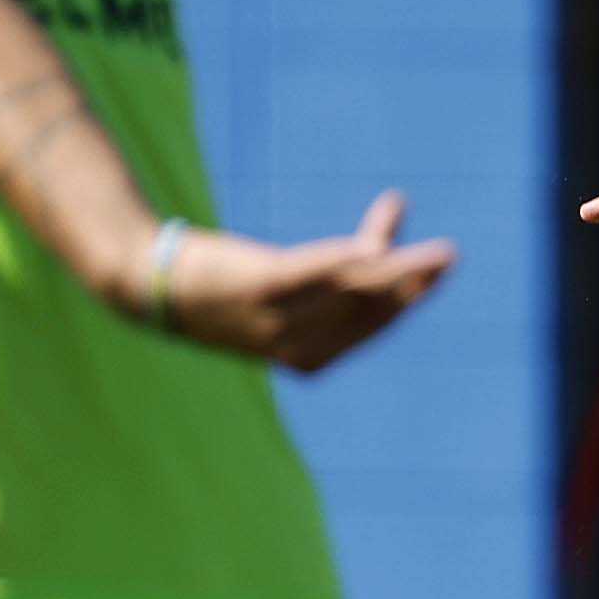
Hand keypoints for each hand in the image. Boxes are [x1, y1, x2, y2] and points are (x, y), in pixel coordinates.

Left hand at [152, 191, 457, 374]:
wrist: (148, 283)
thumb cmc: (220, 284)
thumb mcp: (280, 286)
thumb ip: (331, 271)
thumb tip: (379, 240)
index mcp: (307, 358)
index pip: (371, 325)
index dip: (408, 294)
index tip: (440, 263)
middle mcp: (295, 346)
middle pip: (367, 311)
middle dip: (413, 283)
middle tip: (451, 255)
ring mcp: (275, 319)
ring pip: (347, 293)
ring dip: (393, 269)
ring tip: (428, 251)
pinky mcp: (252, 287)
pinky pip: (305, 276)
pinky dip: (337, 263)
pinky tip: (366, 249)